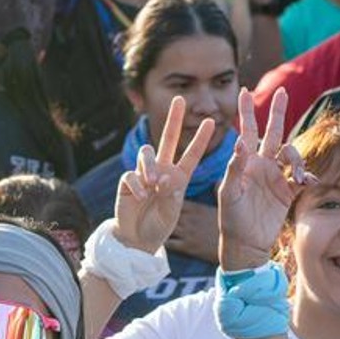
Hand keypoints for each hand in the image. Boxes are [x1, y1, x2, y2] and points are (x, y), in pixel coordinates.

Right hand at [112, 95, 217, 254]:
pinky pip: (131, 174)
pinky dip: (137, 184)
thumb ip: (169, 196)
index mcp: (178, 177)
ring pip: (146, 153)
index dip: (201, 138)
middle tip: (179, 99)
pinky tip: (141, 196)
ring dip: (149, 165)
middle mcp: (162, 170)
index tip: (212, 121)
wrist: (137, 239)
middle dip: (174, 119)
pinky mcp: (127, 181)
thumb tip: (163, 178)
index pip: (191, 153)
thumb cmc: (158, 225)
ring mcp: (143, 173)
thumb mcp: (171, 213)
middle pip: (167, 138)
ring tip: (152, 181)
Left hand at [216, 87, 314, 269]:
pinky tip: (309, 183)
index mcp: (245, 163)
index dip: (246, 112)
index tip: (244, 90)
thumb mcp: (229, 194)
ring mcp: (275, 177)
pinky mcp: (287, 192)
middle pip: (273, 133)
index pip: (246, 131)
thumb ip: (235, 169)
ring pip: (292, 155)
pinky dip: (308, 176)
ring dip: (299, 160)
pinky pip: (302, 177)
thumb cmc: (231, 219)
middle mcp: (261, 165)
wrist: (245, 244)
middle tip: (284, 92)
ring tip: (301, 177)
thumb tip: (240, 142)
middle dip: (278, 113)